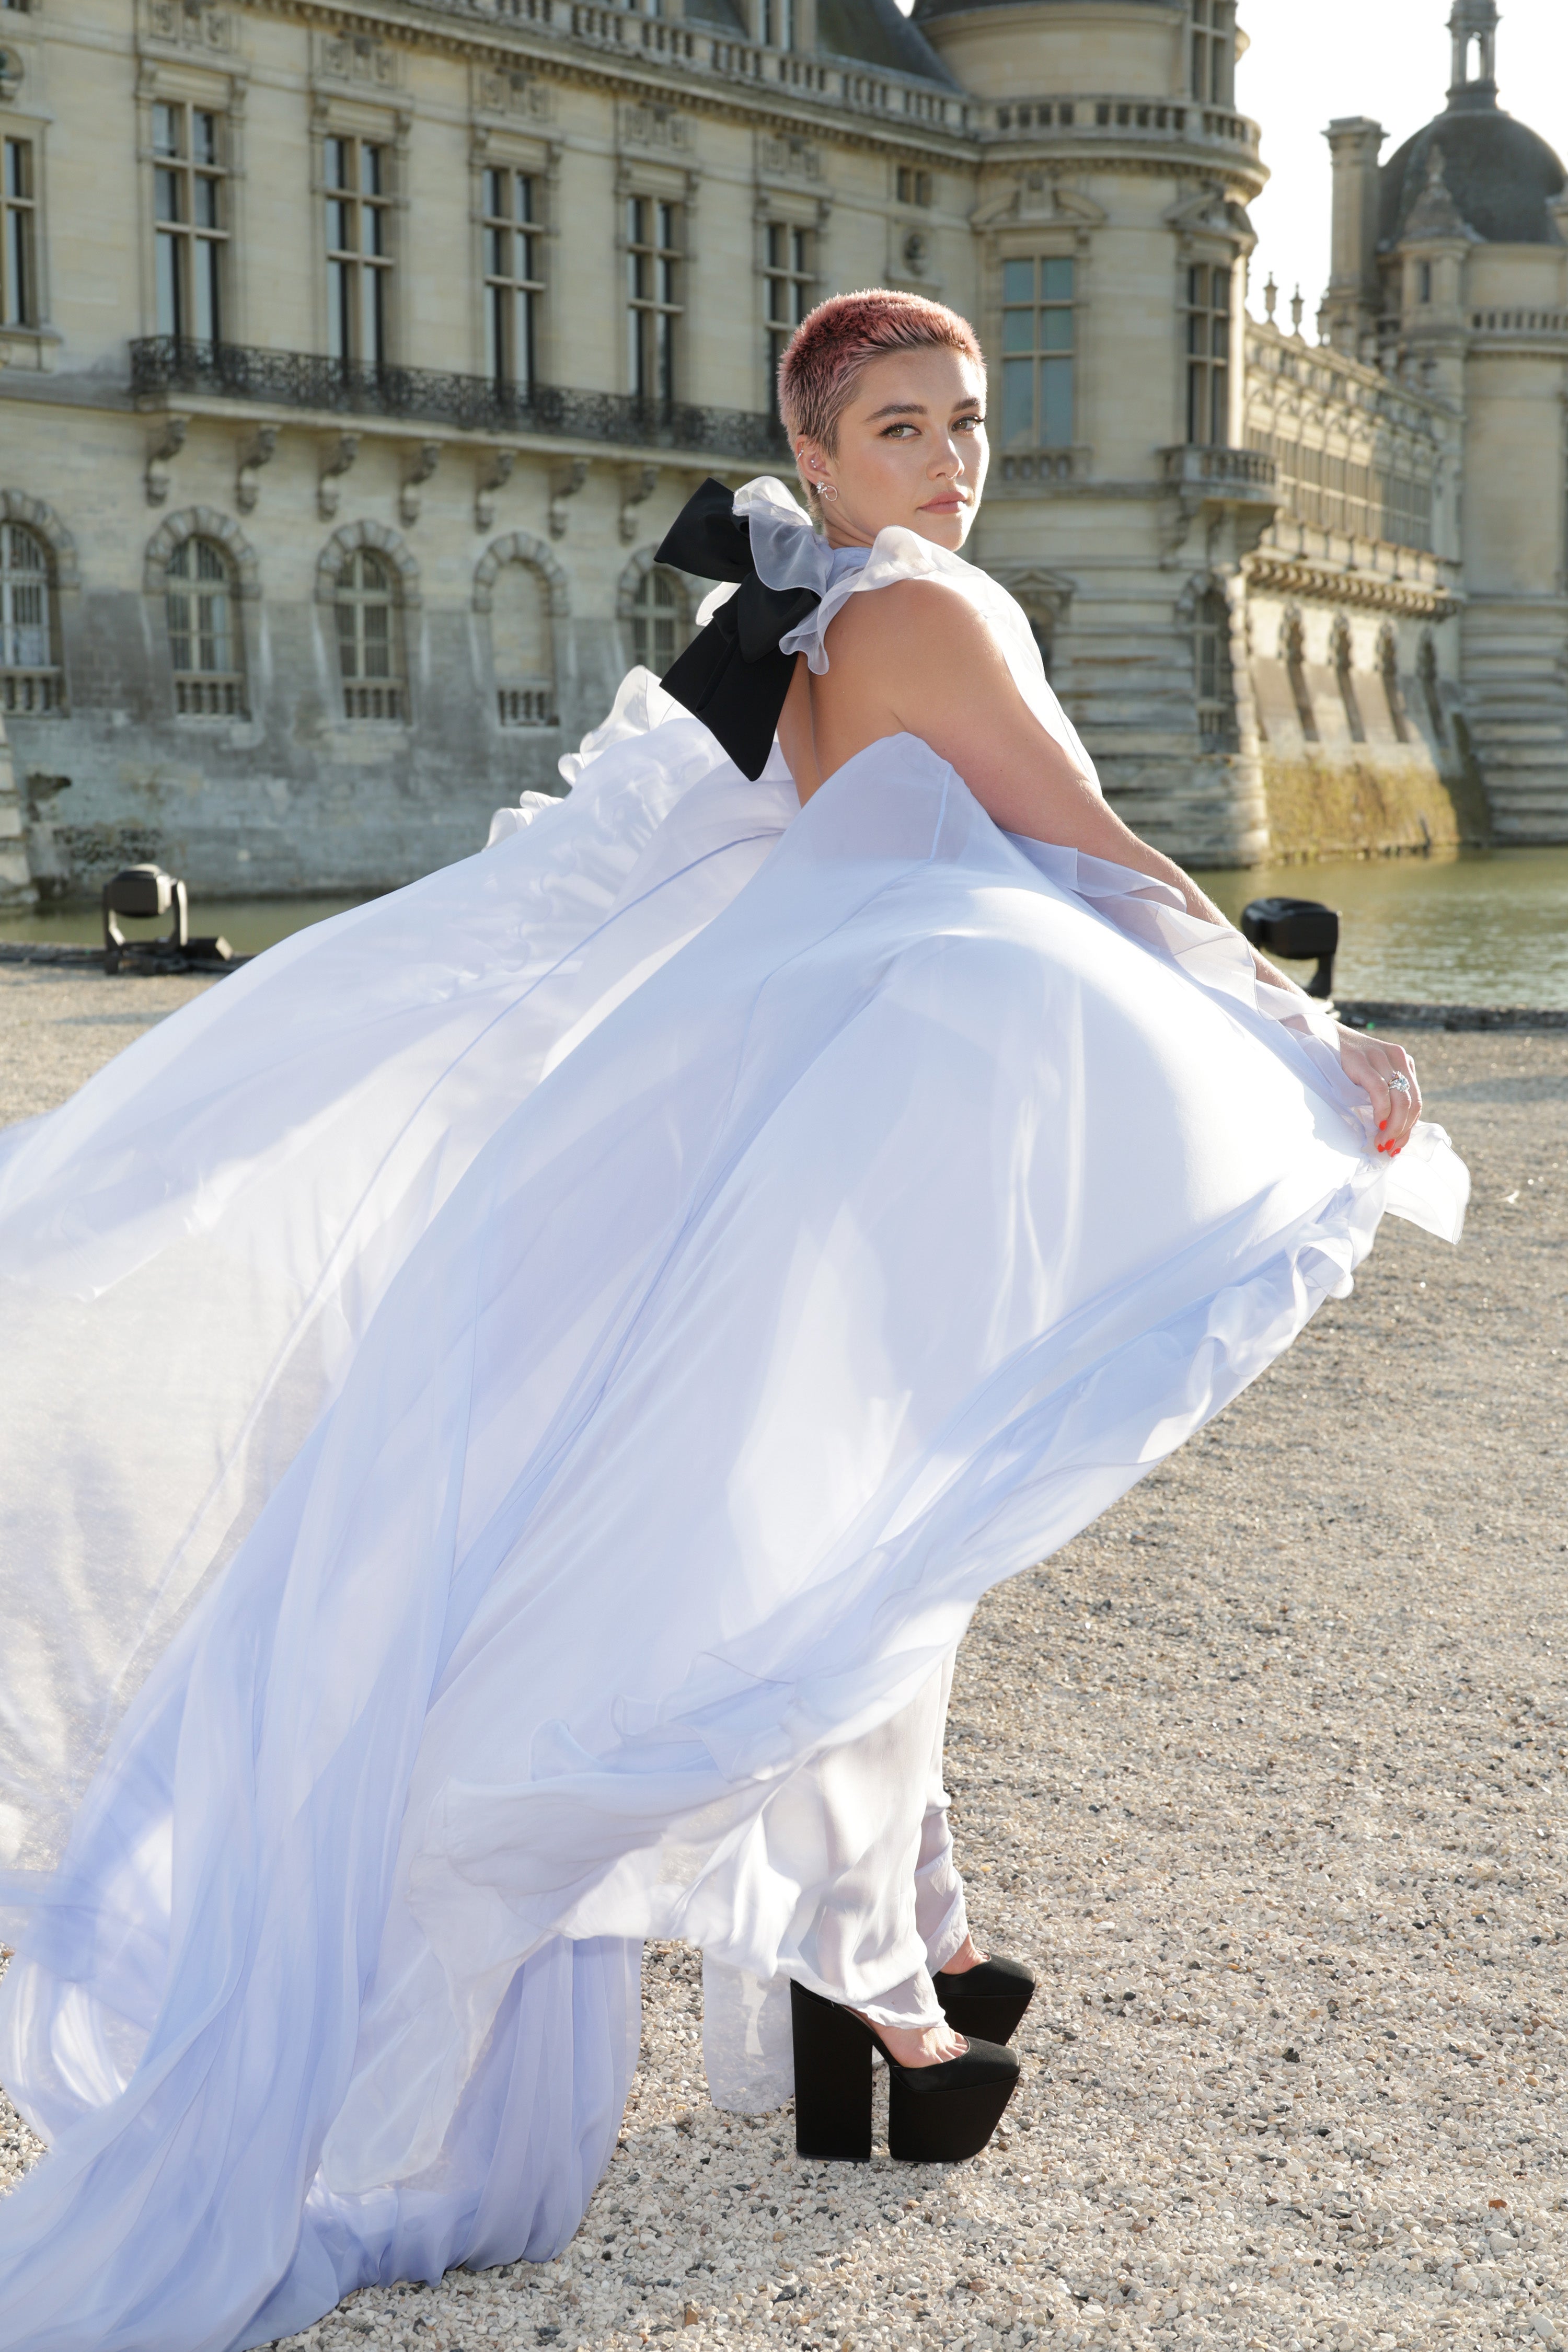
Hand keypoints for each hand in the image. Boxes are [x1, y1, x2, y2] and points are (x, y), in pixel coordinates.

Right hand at [1336, 1027, 1420, 1154]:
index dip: (1409, 1127)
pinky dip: (1382, 1111)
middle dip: (1403, 1130)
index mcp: (1403, 1062)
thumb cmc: (1342, 1062)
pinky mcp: (1363, 1060)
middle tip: (1389, 1148)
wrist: (1318, 1034)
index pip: (1416, 1101)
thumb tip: (1390, 1131)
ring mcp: (1382, 1057)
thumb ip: (1384, 1095)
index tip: (1397, 1145)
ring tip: (1381, 1142)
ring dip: (1394, 1126)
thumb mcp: (1370, 1076)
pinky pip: (1380, 1091)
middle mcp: (1398, 1058)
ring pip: (1401, 1099)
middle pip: (1413, 1102)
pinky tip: (1377, 1124)